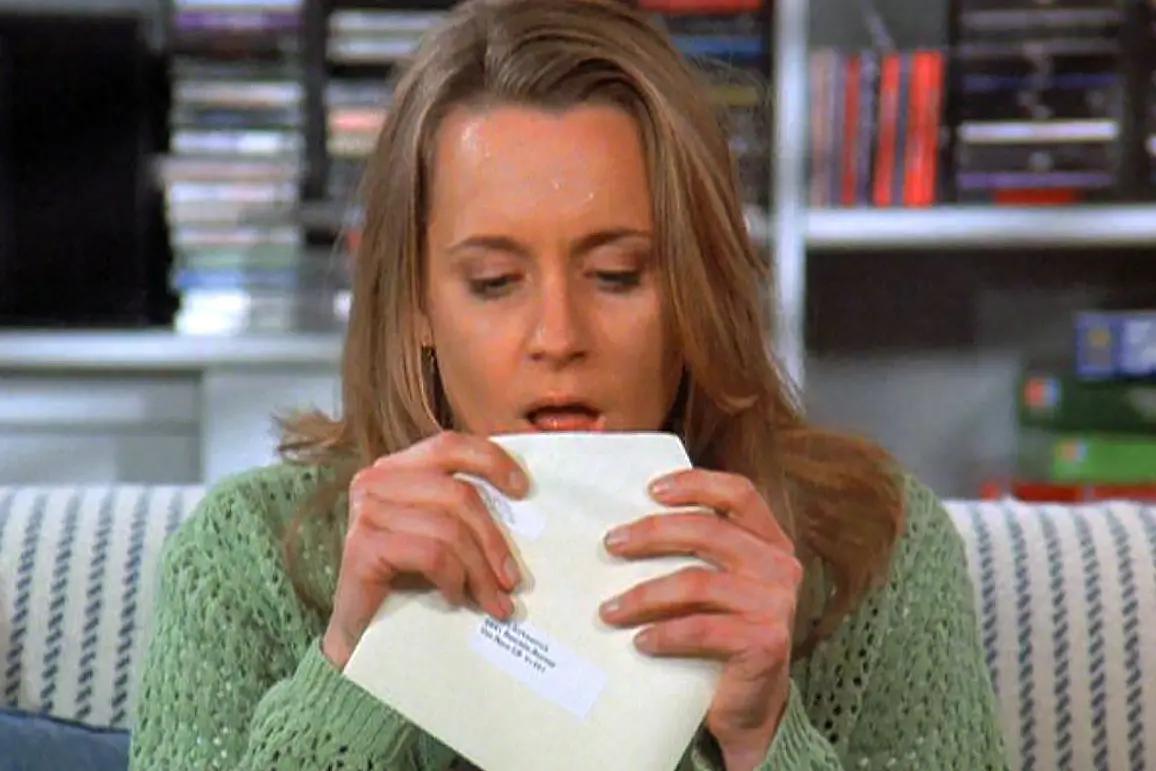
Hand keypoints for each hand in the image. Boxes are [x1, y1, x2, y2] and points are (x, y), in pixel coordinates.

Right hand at [322, 431, 528, 668]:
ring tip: (492, 601)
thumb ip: (465, 514)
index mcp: (397, 470)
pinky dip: (453, 579)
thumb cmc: (407, 584)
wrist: (363, 635)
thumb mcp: (441, 537)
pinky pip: (431, 554)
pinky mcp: (362, 547)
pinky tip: (455, 598)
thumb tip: (524, 511)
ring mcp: (366, 512)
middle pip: (458, 494)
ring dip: (479, 571)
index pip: (449, 446)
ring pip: (449, 529)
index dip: (491, 460)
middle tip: (512, 581)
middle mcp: (376, 482)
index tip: (523, 490)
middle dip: (493, 541)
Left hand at [598, 469, 801, 770]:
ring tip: (610, 610)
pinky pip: (701, 629)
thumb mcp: (718, 586)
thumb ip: (698, 553)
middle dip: (652, 533)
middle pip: (708, 531)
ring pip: (697, 582)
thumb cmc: (723, 637)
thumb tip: (628, 527)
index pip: (739, 494)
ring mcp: (776, 604)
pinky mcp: (766, 641)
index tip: (651, 489)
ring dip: (644, 595)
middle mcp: (780, 567)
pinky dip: (664, 634)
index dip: (695, 484)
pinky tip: (640, 641)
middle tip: (611, 544)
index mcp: (770, 542)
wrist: (751, 708)